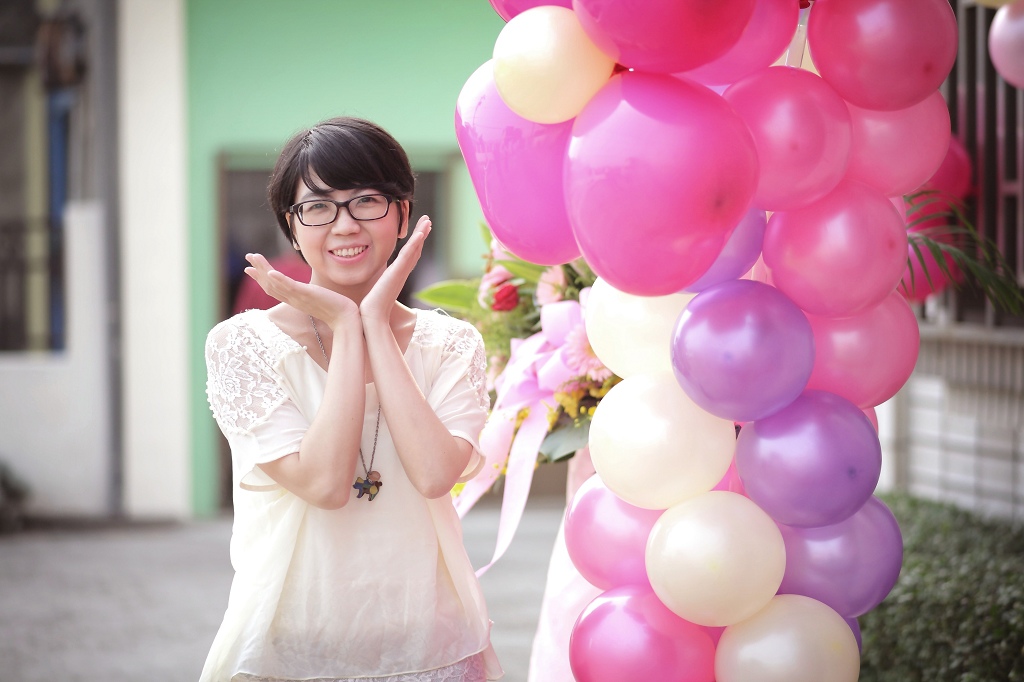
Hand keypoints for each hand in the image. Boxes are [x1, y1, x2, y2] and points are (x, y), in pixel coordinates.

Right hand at [244, 253, 358, 326]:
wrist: (347, 318)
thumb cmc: (335, 309)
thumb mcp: (318, 298)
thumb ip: (310, 293)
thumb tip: (309, 289)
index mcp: (295, 299)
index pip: (273, 289)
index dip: (260, 278)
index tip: (249, 269)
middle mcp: (294, 299)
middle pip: (270, 285)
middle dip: (258, 270)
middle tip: (248, 257)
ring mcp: (299, 297)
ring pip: (276, 283)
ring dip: (263, 270)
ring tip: (254, 257)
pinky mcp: (308, 295)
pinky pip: (290, 287)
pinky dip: (280, 279)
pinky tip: (271, 272)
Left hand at [360, 215, 431, 324]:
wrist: (370, 317)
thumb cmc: (370, 309)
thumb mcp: (373, 293)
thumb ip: (374, 288)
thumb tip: (365, 289)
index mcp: (396, 276)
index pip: (408, 257)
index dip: (415, 244)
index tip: (419, 232)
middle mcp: (401, 273)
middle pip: (415, 250)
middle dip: (421, 235)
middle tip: (428, 221)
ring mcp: (400, 272)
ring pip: (414, 250)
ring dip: (421, 234)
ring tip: (427, 221)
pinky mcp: (397, 273)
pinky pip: (408, 255)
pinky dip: (415, 243)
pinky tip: (420, 233)